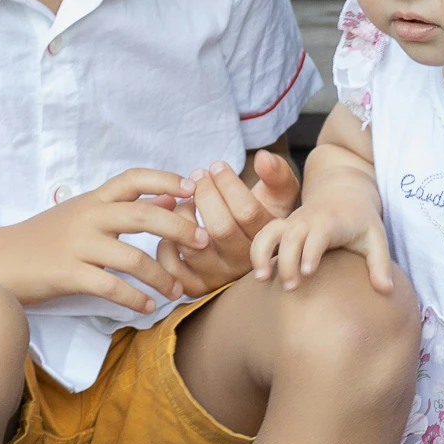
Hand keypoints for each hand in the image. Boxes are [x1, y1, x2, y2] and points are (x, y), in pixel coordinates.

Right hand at [0, 168, 210, 317]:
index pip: (133, 178)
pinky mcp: (67, 273)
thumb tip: (170, 194)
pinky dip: (134, 298)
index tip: (193, 188)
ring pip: (131, 256)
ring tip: (178, 290)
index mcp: (92, 199)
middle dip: (178, 227)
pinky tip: (148, 307)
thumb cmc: (44, 237)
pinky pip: (110, 286)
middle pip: (142, 214)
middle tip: (204, 241)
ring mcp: (77, 245)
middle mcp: (87, 216)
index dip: (166, 179)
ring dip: (160, 275)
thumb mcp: (83, 212)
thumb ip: (122, 204)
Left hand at [155, 151, 301, 297]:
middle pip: (220, 229)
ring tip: (185, 197)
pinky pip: (172, 265)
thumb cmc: (262, 212)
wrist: (253, 247)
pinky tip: (174, 223)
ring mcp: (219, 277)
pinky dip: (165, 243)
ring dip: (182, 213)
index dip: (228, 184)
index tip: (216, 165)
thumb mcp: (278, 193)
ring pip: (193, 245)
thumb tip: (263, 158)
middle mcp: (244, 263)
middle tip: (197, 175)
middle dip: (204, 194)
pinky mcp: (196, 286)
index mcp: (267, 240)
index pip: (247, 212)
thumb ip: (276, 173)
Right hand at [251, 191, 392, 295]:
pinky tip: (259, 276)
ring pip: (269, 233)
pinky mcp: (282, 228)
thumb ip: (380, 264)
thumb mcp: (376, 238)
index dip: (311, 251)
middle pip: (291, 236)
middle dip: (287, 260)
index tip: (307, 272)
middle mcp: (307, 220)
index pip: (318, 234)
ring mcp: (292, 223)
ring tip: (261, 279)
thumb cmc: (361, 220)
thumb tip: (387, 291)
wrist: (344, 192)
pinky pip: (263, 236)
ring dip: (262, 254)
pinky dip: (257, 253)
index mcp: (331, 222)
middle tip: (290, 288)